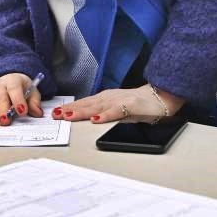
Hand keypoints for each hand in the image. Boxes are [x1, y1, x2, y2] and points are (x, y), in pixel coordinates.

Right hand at [0, 72, 42, 125]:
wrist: (10, 78)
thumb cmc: (21, 87)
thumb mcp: (32, 91)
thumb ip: (34, 102)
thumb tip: (37, 112)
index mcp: (13, 81)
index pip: (15, 90)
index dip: (18, 100)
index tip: (22, 111)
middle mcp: (0, 86)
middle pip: (1, 98)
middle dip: (2, 110)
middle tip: (4, 121)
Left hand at [51, 84, 184, 123]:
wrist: (161, 97)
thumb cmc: (139, 104)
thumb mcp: (117, 109)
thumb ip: (102, 112)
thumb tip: (87, 119)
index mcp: (105, 99)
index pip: (84, 103)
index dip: (70, 107)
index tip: (56, 113)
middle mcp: (109, 98)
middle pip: (87, 104)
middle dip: (70, 109)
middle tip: (56, 115)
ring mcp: (119, 101)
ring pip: (98, 107)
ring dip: (82, 111)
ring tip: (69, 116)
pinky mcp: (131, 106)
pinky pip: (116, 112)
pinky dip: (105, 115)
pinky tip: (96, 119)